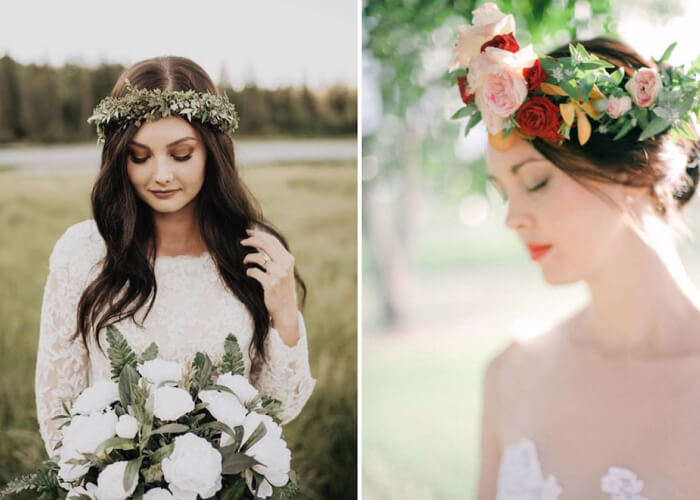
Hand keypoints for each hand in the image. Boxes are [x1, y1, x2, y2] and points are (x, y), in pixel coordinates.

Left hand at [241, 228, 299, 345]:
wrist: (285, 310)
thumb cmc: (281, 289)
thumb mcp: (283, 271)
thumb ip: (276, 258)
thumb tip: (260, 242)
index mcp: (288, 259)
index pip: (273, 241)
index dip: (260, 234)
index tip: (249, 232)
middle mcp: (285, 265)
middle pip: (266, 245)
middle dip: (252, 241)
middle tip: (242, 241)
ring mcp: (279, 274)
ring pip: (259, 258)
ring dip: (249, 258)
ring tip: (245, 261)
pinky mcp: (271, 284)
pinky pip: (255, 272)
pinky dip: (249, 272)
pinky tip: (249, 274)